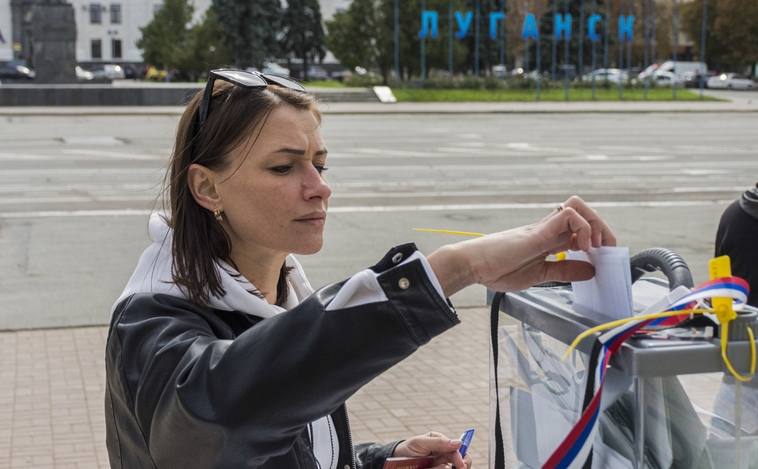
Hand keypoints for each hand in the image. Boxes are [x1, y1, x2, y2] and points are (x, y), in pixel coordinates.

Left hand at [393, 432, 471, 468]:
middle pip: (461, 461)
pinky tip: (432, 468)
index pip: (457, 449)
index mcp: (442, 442)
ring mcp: (440, 464)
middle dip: (461, 465)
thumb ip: (439, 442)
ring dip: (443, 468)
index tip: (460, 464)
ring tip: (434, 467)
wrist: (396, 461)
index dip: (461, 457)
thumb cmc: (408, 448)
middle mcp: (443, 454)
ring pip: (450, 468)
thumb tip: (458, 442)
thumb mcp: (421, 442)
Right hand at [428, 196, 615, 296]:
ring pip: (578, 206)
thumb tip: (589, 271)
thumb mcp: (540, 275)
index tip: (603, 257)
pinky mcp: (539, 230)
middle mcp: (548, 230)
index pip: (580, 228)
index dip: (598, 239)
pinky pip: (568, 215)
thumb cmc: (497, 268)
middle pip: (584, 212)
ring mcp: (544, 227)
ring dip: (594, 223)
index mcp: (548, 240)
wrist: (474, 265)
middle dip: (602, 229)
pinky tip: (581, 247)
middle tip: (605, 250)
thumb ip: (564, 271)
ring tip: (595, 245)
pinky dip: (583, 228)